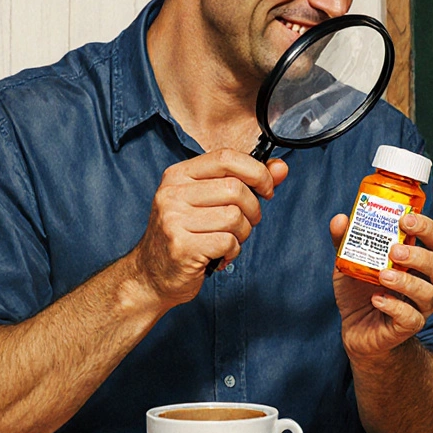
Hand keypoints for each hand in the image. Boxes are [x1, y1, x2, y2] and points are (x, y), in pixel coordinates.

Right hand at [132, 148, 287, 306]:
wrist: (152, 275)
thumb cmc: (187, 234)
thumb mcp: (210, 201)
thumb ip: (247, 181)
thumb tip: (281, 168)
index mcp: (179, 175)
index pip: (226, 158)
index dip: (256, 171)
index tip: (267, 189)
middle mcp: (172, 193)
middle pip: (235, 189)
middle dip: (252, 209)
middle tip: (245, 223)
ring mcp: (173, 220)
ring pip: (234, 217)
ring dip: (242, 233)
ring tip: (228, 240)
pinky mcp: (181, 247)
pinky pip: (228, 242)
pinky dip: (233, 251)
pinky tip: (220, 255)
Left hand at [330, 211, 432, 361]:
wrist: (355, 328)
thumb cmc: (359, 290)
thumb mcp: (350, 261)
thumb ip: (346, 240)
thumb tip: (340, 219)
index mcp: (418, 259)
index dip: (427, 227)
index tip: (406, 220)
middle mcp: (426, 281)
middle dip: (419, 255)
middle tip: (395, 251)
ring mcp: (420, 305)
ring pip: (427, 292)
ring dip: (406, 281)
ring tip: (383, 275)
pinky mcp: (409, 326)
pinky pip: (411, 318)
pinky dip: (395, 307)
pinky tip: (377, 299)